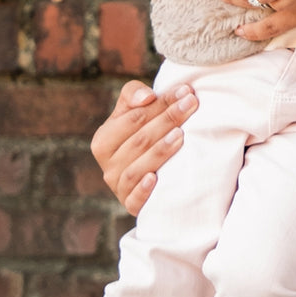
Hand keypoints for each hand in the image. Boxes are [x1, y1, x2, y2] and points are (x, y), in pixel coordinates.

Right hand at [91, 81, 198, 214]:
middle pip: (139, 141)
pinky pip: (134, 199)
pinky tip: (155, 179)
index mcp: (104, 141)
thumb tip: (146, 97)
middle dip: (167, 120)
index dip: (160, 104)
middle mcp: (107, 166)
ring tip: (181, 135)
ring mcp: (118, 187)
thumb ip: (132, 95)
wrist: (148, 172)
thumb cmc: (140, 135)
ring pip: (137, 168)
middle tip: (192, 105)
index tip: (186, 92)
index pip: (133, 119)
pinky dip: (143, 190)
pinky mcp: (131, 205)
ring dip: (159, 151)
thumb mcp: (131, 112)